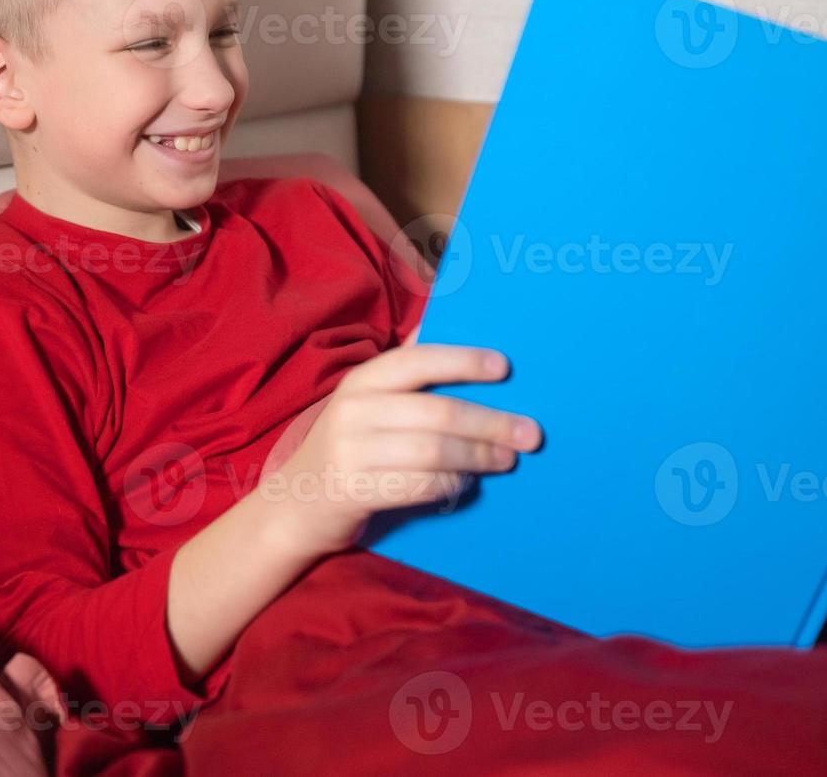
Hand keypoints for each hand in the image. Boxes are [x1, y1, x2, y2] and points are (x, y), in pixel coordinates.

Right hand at [263, 331, 541, 557]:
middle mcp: (353, 411)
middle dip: (489, 422)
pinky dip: (451, 485)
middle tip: (529, 433)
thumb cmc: (349, 445)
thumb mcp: (366, 402)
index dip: (462, 361)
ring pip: (433, 452)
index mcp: (362, 381)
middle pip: (436, 413)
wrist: (297, 504)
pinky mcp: (354, 491)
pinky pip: (419, 486)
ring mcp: (350, 453)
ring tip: (506, 459)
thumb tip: (445, 323)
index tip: (504, 367)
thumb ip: (403, 370)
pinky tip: (467, 482)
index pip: (416, 361)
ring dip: (478, 457)